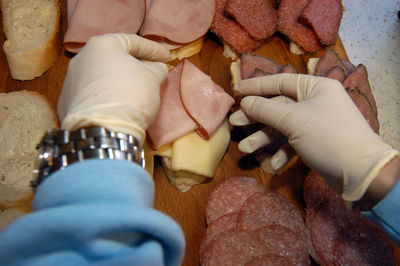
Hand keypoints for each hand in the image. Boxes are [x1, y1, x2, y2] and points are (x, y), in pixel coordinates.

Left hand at [58, 33, 169, 144]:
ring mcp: (71, 81)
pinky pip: (93, 96)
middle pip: (113, 59)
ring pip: (101, 77)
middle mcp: (81, 58)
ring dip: (119, 82)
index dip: (153, 49)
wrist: (103, 129)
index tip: (167, 57)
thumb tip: (156, 68)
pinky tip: (117, 106)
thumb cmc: (131, 94)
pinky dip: (106, 97)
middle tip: (151, 73)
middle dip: (134, 65)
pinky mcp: (67, 104)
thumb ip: (156, 68)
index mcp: (102, 45)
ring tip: (135, 92)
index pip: (133, 42)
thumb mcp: (153, 78)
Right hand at [229, 73, 398, 200]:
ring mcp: (315, 123)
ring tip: (246, 149)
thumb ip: (266, 109)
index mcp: (315, 87)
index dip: (256, 86)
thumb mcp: (293, 120)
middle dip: (256, 117)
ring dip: (265, 138)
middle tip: (235, 123)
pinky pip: (293, 142)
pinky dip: (282, 151)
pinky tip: (274, 164)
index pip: (280, 81)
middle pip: (278, 105)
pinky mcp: (315, 142)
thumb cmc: (327, 136)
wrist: (360, 172)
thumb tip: (246, 102)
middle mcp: (315, 101)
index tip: (236, 91)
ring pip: (283, 126)